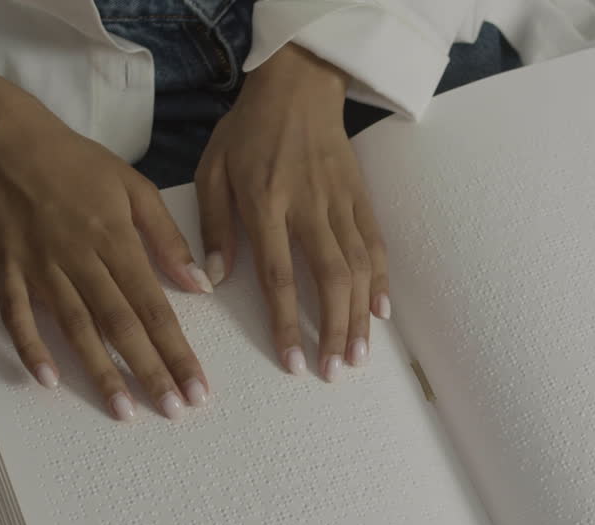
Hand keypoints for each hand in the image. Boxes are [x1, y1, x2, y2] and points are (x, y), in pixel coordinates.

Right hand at [0, 56, 211, 420]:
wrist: (8, 141)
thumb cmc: (79, 164)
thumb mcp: (136, 188)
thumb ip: (168, 239)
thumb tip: (200, 284)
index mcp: (116, 240)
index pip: (154, 307)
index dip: (177, 350)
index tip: (197, 385)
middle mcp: (80, 259)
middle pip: (120, 326)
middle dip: (149, 371)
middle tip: (174, 410)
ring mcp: (40, 268)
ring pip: (75, 329)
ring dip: (99, 372)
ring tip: (123, 411)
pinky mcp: (5, 271)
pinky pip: (17, 316)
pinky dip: (30, 348)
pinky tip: (49, 380)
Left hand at [194, 44, 388, 381]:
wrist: (299, 84)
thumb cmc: (248, 130)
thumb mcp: (212, 169)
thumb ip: (213, 225)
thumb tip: (212, 279)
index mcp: (265, 203)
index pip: (278, 275)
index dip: (287, 322)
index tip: (293, 362)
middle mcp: (308, 207)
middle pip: (330, 278)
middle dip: (335, 329)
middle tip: (336, 371)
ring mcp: (340, 202)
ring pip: (358, 267)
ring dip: (361, 315)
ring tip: (360, 355)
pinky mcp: (361, 197)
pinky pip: (376, 244)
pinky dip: (381, 281)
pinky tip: (381, 313)